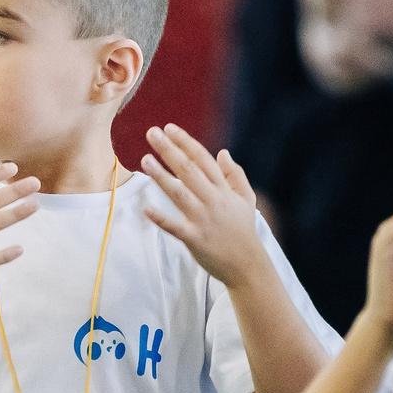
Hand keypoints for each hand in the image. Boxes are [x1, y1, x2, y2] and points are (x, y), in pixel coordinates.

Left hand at [137, 125, 266, 288]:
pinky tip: (146, 208)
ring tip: (145, 159)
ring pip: (179, 193)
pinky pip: (174, 226)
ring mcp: (202, 219)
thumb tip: (222, 152)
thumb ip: (235, 175)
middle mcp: (212, 200)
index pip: (203, 159)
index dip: (185, 142)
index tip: (169, 128)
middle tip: (152, 133)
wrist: (247, 264)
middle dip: (169, 150)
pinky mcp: (194, 238)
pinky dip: (160, 218)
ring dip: (161, 176)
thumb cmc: (243, 230)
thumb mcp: (247, 199)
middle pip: (188, 170)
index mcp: (223, 189)